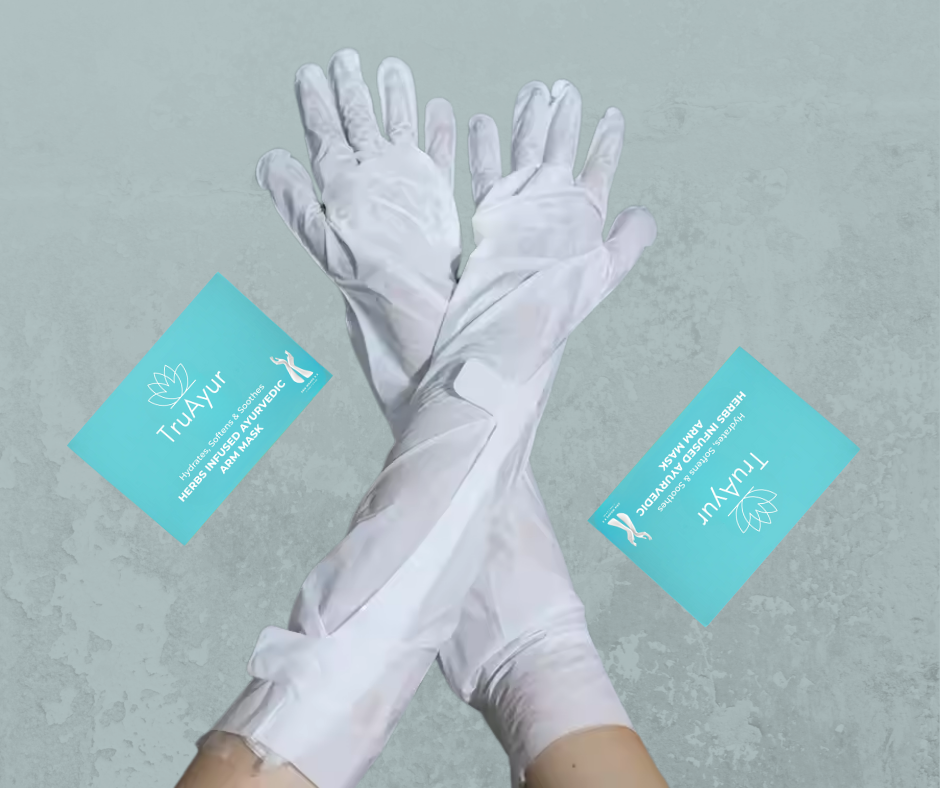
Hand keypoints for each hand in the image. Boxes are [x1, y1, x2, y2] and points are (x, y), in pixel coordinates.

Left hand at [256, 49, 459, 424]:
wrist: (430, 327)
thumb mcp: (332, 250)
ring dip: (397, 101)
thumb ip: (300, 206)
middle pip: (361, 125)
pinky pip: (439, 158)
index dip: (315, 103)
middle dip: (353, 90)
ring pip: (401, 133)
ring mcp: (408, 192)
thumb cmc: (381, 298)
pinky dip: (439, 133)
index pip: (325, 135)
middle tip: (345, 56)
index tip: (308, 72)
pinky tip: (438, 111)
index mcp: (344, 193)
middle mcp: (374, 187)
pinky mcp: (438, 204)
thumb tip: (267, 161)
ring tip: (392, 68)